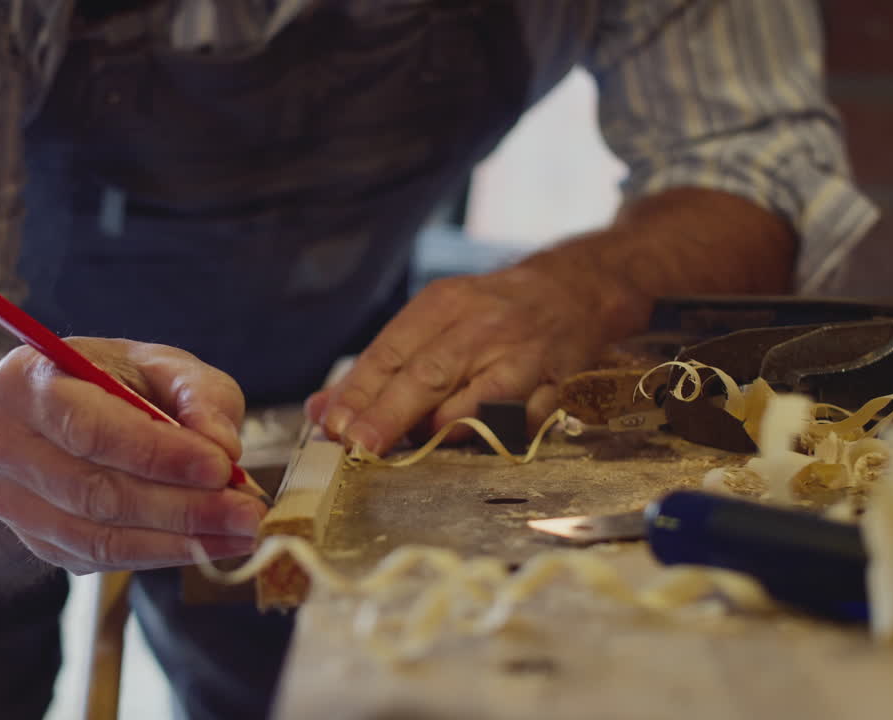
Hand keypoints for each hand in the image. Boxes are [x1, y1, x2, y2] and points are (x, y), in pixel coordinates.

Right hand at [0, 337, 264, 573]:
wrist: (56, 415)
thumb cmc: (114, 382)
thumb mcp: (160, 365)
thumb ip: (198, 395)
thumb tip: (223, 446)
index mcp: (24, 384)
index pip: (90, 429)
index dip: (158, 454)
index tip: (221, 467)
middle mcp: (3, 446)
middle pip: (96, 492)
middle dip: (182, 507)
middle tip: (246, 513)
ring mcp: (13, 502)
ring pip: (99, 537)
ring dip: (178, 542)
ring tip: (240, 534)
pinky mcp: (38, 542)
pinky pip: (102, 559)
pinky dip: (162, 554)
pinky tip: (210, 544)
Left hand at [307, 264, 617, 454]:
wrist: (572, 292)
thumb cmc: (489, 314)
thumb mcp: (432, 322)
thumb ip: (378, 370)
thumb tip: (321, 412)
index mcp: (443, 305)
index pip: (391, 351)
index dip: (359, 392)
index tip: (332, 426)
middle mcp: (481, 326)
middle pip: (428, 374)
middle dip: (389, 414)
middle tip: (359, 445)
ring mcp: (522, 354)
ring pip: (475, 398)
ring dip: (439, 429)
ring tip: (412, 448)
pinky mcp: (555, 383)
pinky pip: (520, 419)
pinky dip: (493, 434)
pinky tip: (472, 441)